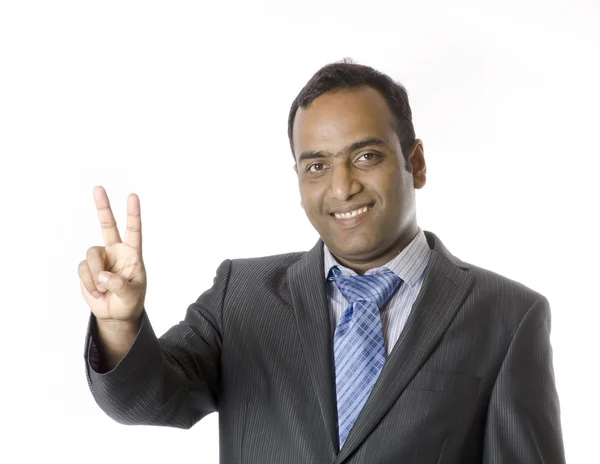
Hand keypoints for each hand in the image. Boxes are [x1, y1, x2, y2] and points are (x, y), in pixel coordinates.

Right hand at [78, 186, 146, 326]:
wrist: (115, 314)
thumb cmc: (130, 302)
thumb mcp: (132, 296)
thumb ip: (121, 286)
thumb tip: (104, 275)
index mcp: (132, 254)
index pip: (134, 230)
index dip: (133, 213)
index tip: (133, 196)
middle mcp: (115, 251)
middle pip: (108, 225)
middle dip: (103, 206)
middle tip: (98, 188)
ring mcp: (100, 258)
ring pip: (92, 254)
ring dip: (96, 274)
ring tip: (103, 289)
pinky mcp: (87, 268)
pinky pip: (83, 269)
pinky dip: (89, 283)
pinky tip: (97, 292)